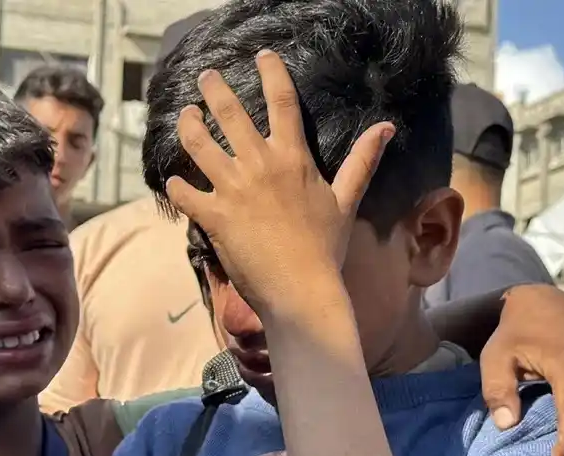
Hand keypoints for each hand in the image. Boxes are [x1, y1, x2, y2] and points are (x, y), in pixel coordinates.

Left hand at [164, 49, 394, 317]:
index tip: (262, 57)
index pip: (282, 102)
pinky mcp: (213, 217)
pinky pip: (185, 193)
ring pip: (199, 144)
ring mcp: (233, 190)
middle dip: (214, 89)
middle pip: (229, 114)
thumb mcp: (346, 200)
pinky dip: (177, 185)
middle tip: (206, 77)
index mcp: (293, 158)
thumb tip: (387, 128)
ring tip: (185, 115)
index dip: (271, 73)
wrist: (303, 291)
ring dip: (188, 125)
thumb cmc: (326, 248)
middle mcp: (260, 166)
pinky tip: (175, 181)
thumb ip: (362, 161)